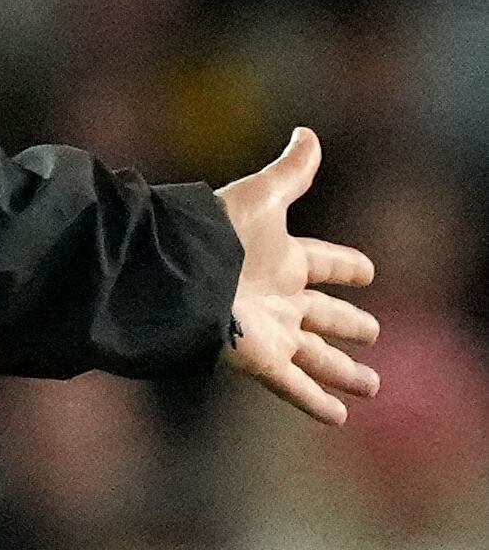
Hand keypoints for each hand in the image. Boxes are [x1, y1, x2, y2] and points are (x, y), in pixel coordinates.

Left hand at [216, 128, 378, 424]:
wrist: (175, 273)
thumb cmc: (217, 234)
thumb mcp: (261, 198)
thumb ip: (289, 172)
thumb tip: (308, 133)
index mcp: (280, 258)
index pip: (321, 261)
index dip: (343, 264)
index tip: (366, 270)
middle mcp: (277, 297)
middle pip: (320, 314)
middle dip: (346, 322)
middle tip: (373, 332)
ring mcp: (270, 331)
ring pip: (317, 355)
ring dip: (343, 370)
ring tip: (371, 384)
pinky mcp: (260, 359)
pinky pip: (295, 386)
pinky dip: (317, 402)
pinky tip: (340, 416)